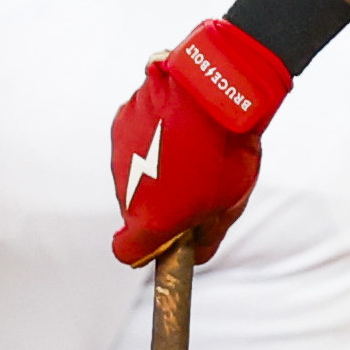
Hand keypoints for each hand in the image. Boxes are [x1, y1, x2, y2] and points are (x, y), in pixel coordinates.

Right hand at [109, 17, 292, 264]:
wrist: (219, 93)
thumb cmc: (227, 154)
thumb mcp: (229, 207)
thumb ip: (206, 239)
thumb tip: (194, 256)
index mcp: (148, 218)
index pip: (126, 251)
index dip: (145, 249)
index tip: (165, 239)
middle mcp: (124, 189)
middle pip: (134, 209)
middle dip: (157, 205)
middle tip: (194, 186)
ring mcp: (119, 152)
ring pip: (133, 173)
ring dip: (154, 169)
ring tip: (191, 151)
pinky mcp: (122, 120)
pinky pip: (134, 139)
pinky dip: (151, 138)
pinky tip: (179, 126)